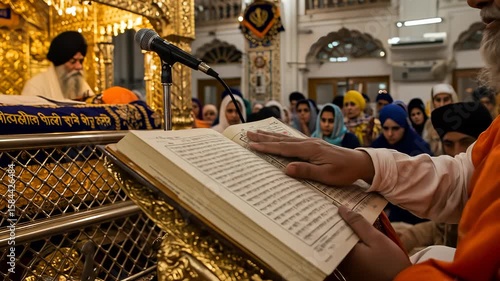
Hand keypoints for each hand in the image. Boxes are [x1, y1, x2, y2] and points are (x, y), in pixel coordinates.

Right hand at [247, 130, 374, 185]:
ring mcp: (311, 142)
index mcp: (310, 150)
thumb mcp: (327, 175)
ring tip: (258, 132)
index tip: (252, 145)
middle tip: (249, 133)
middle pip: (282, 139)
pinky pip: (293, 139)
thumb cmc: (345, 172)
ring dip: (271, 136)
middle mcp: (309, 143)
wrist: (360, 163)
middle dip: (264, 137)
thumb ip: (306, 171)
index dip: (267, 147)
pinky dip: (282, 137)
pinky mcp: (314, 145)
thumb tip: (286, 168)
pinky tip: (279, 137)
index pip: (283, 148)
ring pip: (287, 138)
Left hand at [335, 206, 410, 280]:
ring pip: (343, 244)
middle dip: (340, 223)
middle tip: (342, 208)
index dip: (334, 218)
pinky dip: (352, 242)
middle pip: (336, 238)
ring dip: (346, 232)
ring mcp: (348, 268)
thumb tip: (341, 209)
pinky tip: (358, 233)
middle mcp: (342, 262)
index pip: (332, 231)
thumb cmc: (390, 262)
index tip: (333, 205)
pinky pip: (349, 253)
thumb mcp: (376, 238)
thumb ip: (358, 223)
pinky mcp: (355, 271)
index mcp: (344, 253)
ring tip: (350, 218)